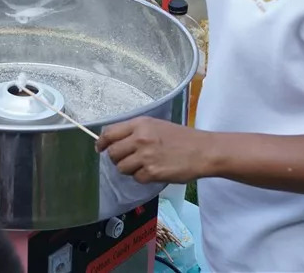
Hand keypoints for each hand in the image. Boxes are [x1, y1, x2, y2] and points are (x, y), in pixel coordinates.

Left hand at [96, 117, 212, 183]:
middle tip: (127, 159)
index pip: (109, 133)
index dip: (102, 143)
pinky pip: (136, 178)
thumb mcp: (156, 125)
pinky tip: (154, 171)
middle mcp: (140, 138)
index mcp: (140, 124)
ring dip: (129, 169)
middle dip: (117, 158)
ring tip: (143, 165)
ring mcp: (145, 156)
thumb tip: (115, 141)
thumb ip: (136, 131)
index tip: (100, 148)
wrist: (203, 151)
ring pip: (122, 168)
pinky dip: (142, 177)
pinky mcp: (152, 172)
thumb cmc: (181, 137)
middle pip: (113, 153)